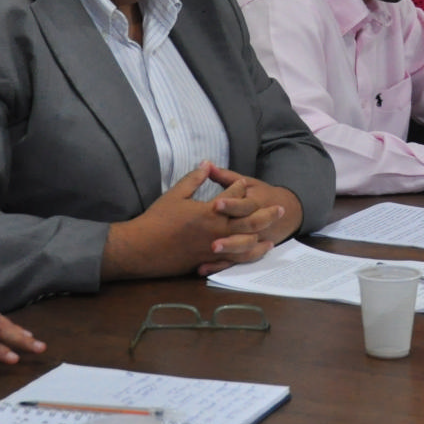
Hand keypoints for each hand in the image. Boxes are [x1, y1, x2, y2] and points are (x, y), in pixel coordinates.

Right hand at [103, 164, 283, 280]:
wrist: (143, 248)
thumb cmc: (157, 220)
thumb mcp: (175, 194)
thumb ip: (194, 179)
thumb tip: (207, 163)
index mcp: (209, 211)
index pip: (233, 197)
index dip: (241, 188)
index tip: (247, 183)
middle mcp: (216, 230)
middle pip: (249, 220)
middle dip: (266, 213)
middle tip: (280, 208)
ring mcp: (214, 247)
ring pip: (247, 242)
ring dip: (262, 234)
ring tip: (273, 230)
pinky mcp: (209, 260)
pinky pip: (236, 259)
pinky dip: (250, 254)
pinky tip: (257, 250)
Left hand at [198, 164, 301, 273]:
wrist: (286, 212)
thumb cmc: (261, 195)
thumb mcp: (247, 183)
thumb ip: (226, 177)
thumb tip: (206, 164)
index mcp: (256, 203)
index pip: (243, 205)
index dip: (230, 204)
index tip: (215, 204)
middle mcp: (257, 224)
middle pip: (243, 230)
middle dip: (228, 236)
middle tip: (211, 239)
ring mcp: (254, 239)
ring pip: (241, 249)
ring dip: (226, 252)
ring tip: (210, 252)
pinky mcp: (248, 251)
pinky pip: (234, 261)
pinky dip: (219, 266)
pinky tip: (202, 268)